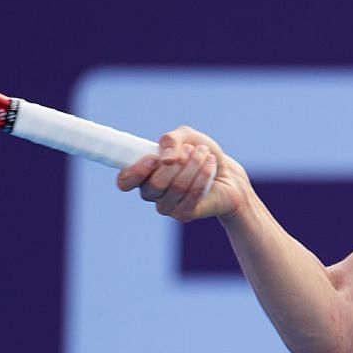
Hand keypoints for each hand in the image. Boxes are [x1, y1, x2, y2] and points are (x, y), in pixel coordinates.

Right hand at [114, 126, 248, 222]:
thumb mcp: (186, 137)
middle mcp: (152, 193)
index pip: (124, 181)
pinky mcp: (184, 214)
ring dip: (194, 165)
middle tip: (191, 149)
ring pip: (176, 187)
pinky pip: (192, 194)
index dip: (136, 172)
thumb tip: (166, 159)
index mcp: (143, 174)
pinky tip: (210, 165)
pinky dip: (203, 175)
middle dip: (177, 163)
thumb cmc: (201, 154)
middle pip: (155, 184)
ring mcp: (167, 206)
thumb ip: (171, 140)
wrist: (227, 173)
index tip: (154, 158)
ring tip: (204, 153)